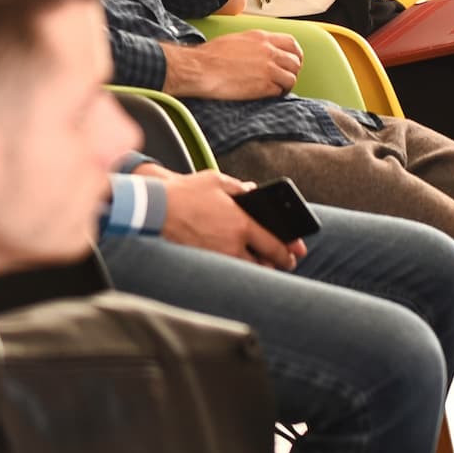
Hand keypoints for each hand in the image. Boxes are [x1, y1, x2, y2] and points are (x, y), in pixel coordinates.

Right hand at [138, 165, 306, 268]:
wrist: (157, 208)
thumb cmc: (186, 192)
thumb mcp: (216, 181)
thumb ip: (240, 188)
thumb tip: (253, 191)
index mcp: (241, 224)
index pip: (275, 245)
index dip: (289, 251)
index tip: (297, 252)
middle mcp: (232, 245)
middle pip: (265, 264)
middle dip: (278, 264)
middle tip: (284, 260)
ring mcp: (218, 257)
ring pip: (247, 271)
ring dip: (259, 268)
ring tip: (264, 261)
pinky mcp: (204, 262)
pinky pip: (229, 270)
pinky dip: (238, 268)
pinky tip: (239, 261)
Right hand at [163, 30, 302, 99]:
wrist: (200, 68)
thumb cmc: (210, 55)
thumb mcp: (236, 40)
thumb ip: (253, 44)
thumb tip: (259, 51)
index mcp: (261, 37)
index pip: (291, 43)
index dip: (295, 54)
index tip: (291, 61)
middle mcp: (268, 51)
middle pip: (295, 61)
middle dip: (292, 70)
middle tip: (284, 77)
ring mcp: (267, 68)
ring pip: (291, 77)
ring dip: (285, 84)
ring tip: (276, 88)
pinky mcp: (263, 86)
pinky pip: (280, 91)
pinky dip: (276, 93)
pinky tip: (267, 94)